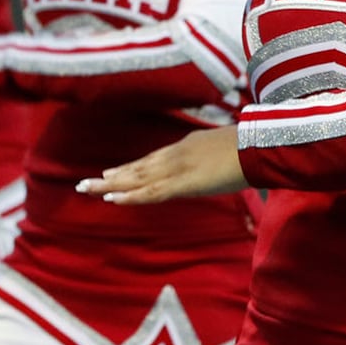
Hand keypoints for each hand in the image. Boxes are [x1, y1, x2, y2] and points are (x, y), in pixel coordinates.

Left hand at [76, 126, 247, 202]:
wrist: (260, 146)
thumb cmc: (252, 149)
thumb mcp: (227, 152)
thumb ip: (213, 159)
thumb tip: (215, 168)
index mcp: (186, 147)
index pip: (151, 160)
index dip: (129, 168)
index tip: (110, 172)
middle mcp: (175, 155)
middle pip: (137, 168)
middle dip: (111, 177)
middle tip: (86, 183)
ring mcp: (176, 168)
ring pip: (136, 179)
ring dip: (110, 185)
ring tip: (87, 188)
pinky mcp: (182, 183)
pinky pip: (150, 192)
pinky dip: (130, 196)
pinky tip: (112, 199)